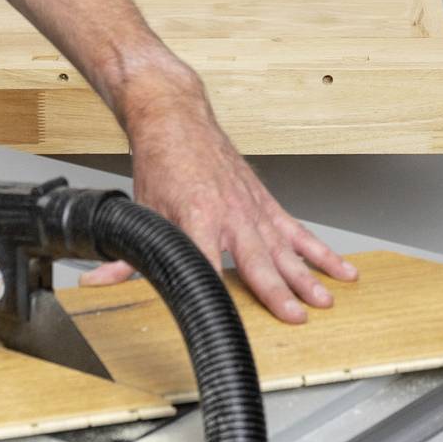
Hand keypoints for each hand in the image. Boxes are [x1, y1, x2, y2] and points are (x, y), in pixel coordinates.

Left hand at [88, 77, 358, 322]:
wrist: (177, 119)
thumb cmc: (161, 165)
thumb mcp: (141, 211)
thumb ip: (128, 255)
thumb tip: (100, 282)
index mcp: (195, 218)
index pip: (206, 265)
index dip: (216, 293)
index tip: (226, 322)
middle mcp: (229, 215)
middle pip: (256, 260)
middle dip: (277, 290)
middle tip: (296, 316)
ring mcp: (252, 209)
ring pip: (284, 248)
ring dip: (307, 276)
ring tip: (326, 300)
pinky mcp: (265, 203)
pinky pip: (298, 231)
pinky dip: (321, 251)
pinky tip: (342, 270)